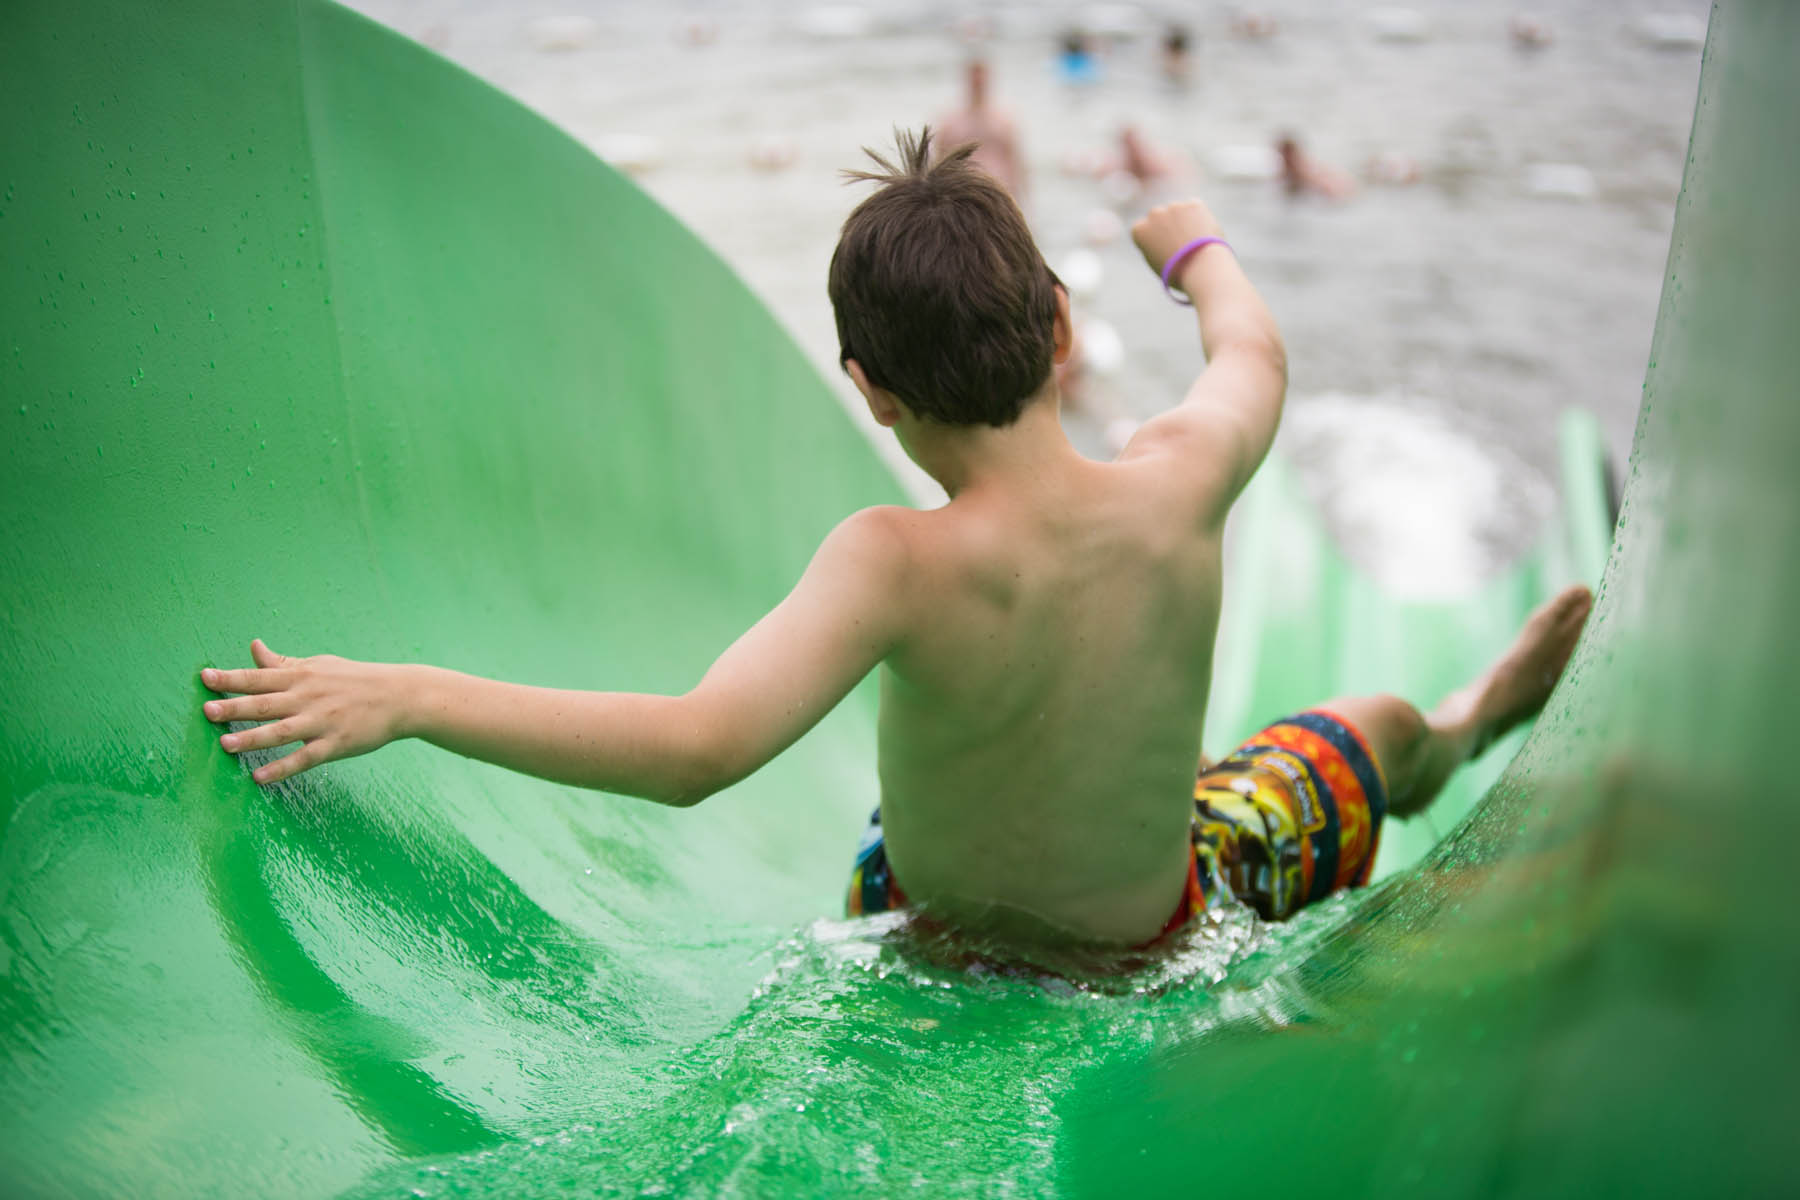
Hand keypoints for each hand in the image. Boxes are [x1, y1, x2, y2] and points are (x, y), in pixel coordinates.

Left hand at [201, 639, 406, 784]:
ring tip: (226, 745)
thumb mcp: (319, 665)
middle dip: (234, 707)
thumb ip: (283, 662)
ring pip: (281, 732)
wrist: (400, 696)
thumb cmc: (356, 679)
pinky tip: (260, 777)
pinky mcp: (335, 744)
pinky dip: (282, 768)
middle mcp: (308, 698)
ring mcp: (322, 722)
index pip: (259, 677)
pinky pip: (304, 758)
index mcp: (302, 677)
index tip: (204, 677)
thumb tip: (253, 647)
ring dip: (252, 738)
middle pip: (265, 703)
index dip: (231, 678)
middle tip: (207, 711)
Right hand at [1131, 200, 1224, 276]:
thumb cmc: (1177, 272)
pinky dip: (1199, 218)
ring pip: (1179, 211)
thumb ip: (1152, 244)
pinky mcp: (1193, 204)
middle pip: (1160, 217)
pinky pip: (1195, 209)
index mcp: (1139, 229)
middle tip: (1181, 243)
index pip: (1144, 229)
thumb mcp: (1155, 261)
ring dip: (1184, 221)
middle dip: (1168, 225)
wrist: (1201, 268)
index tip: (1164, 250)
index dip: (1155, 240)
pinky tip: (1203, 234)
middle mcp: (1153, 214)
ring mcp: (1173, 207)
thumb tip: (1158, 238)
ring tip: (1194, 242)